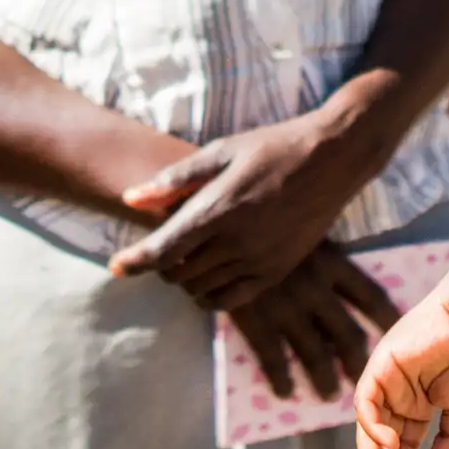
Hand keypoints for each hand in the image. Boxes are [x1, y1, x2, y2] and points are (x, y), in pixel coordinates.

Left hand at [111, 79, 402, 306]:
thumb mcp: (221, 152)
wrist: (332, 159)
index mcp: (218, 209)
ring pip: (202, 289)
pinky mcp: (277, 271)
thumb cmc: (272, 148)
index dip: (133, 262)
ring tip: (189, 258)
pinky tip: (211, 277)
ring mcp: (259, 260)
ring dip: (186, 279)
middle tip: (165, 246)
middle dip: (162, 264)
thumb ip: (175, 180)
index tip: (116, 266)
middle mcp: (236, 241)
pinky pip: (231, 299)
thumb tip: (130, 198)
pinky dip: (211, 295)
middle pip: (178, 274)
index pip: (162, 250)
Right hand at [230, 241, 404, 401]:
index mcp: (331, 262)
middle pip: (347, 334)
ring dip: (324, 378)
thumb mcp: (302, 231)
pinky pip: (273, 358)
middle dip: (356, 360)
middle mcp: (314, 288)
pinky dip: (281, 379)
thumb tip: (340, 284)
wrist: (216, 227)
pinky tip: (285, 392)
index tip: (399, 334)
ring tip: (329, 394)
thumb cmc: (263, 221)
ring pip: (314, 353)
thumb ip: (322, 256)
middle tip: (363, 379)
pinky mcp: (255, 319)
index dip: (387, 319)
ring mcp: (284, 307)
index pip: (371, 295)